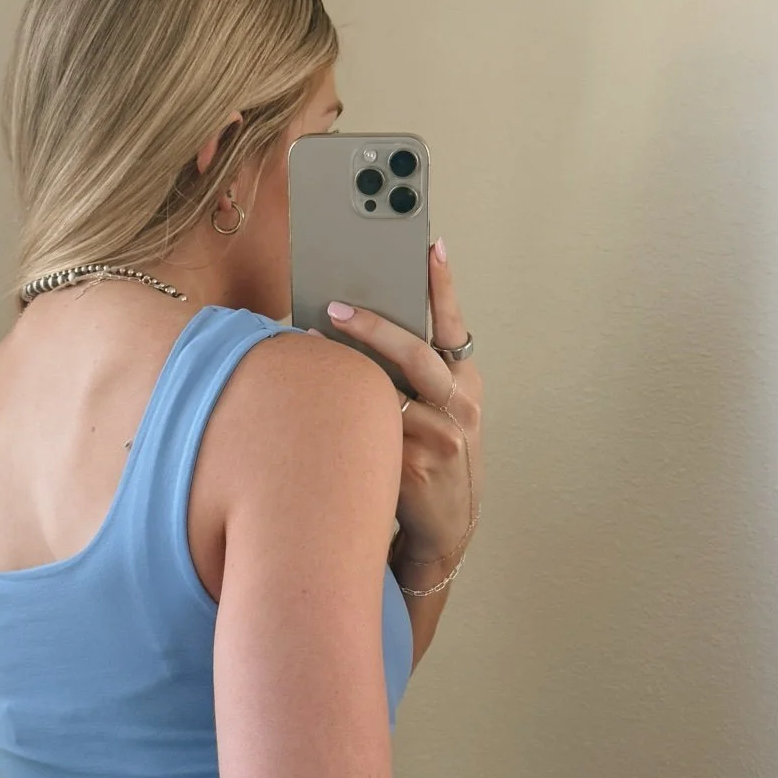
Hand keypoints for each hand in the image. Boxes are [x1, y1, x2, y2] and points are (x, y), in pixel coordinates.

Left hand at [326, 237, 482, 590]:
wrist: (445, 532)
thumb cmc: (435, 460)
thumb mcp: (444, 412)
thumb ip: (417, 374)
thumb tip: (356, 325)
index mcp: (468, 383)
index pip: (455, 325)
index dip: (443, 285)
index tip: (431, 245)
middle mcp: (461, 407)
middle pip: (417, 354)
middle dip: (375, 328)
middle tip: (335, 309)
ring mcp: (441, 439)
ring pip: (387, 393)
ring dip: (346, 374)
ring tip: (310, 349)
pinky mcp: (414, 468)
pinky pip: (370, 431)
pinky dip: (342, 416)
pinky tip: (315, 407)